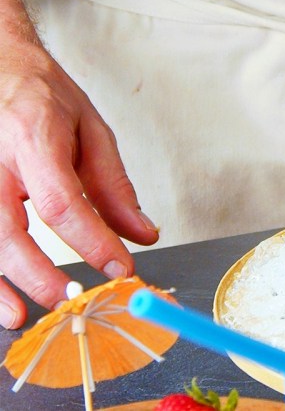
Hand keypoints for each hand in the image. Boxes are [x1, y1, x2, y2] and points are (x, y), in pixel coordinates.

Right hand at [0, 0, 157, 328]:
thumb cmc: (41, 96)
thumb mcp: (90, 129)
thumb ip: (114, 185)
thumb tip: (142, 236)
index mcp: (33, 137)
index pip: (61, 200)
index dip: (91, 241)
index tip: (119, 268)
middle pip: (6, 228)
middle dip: (36, 272)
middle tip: (67, 301)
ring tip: (20, 317)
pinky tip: (1, 295)